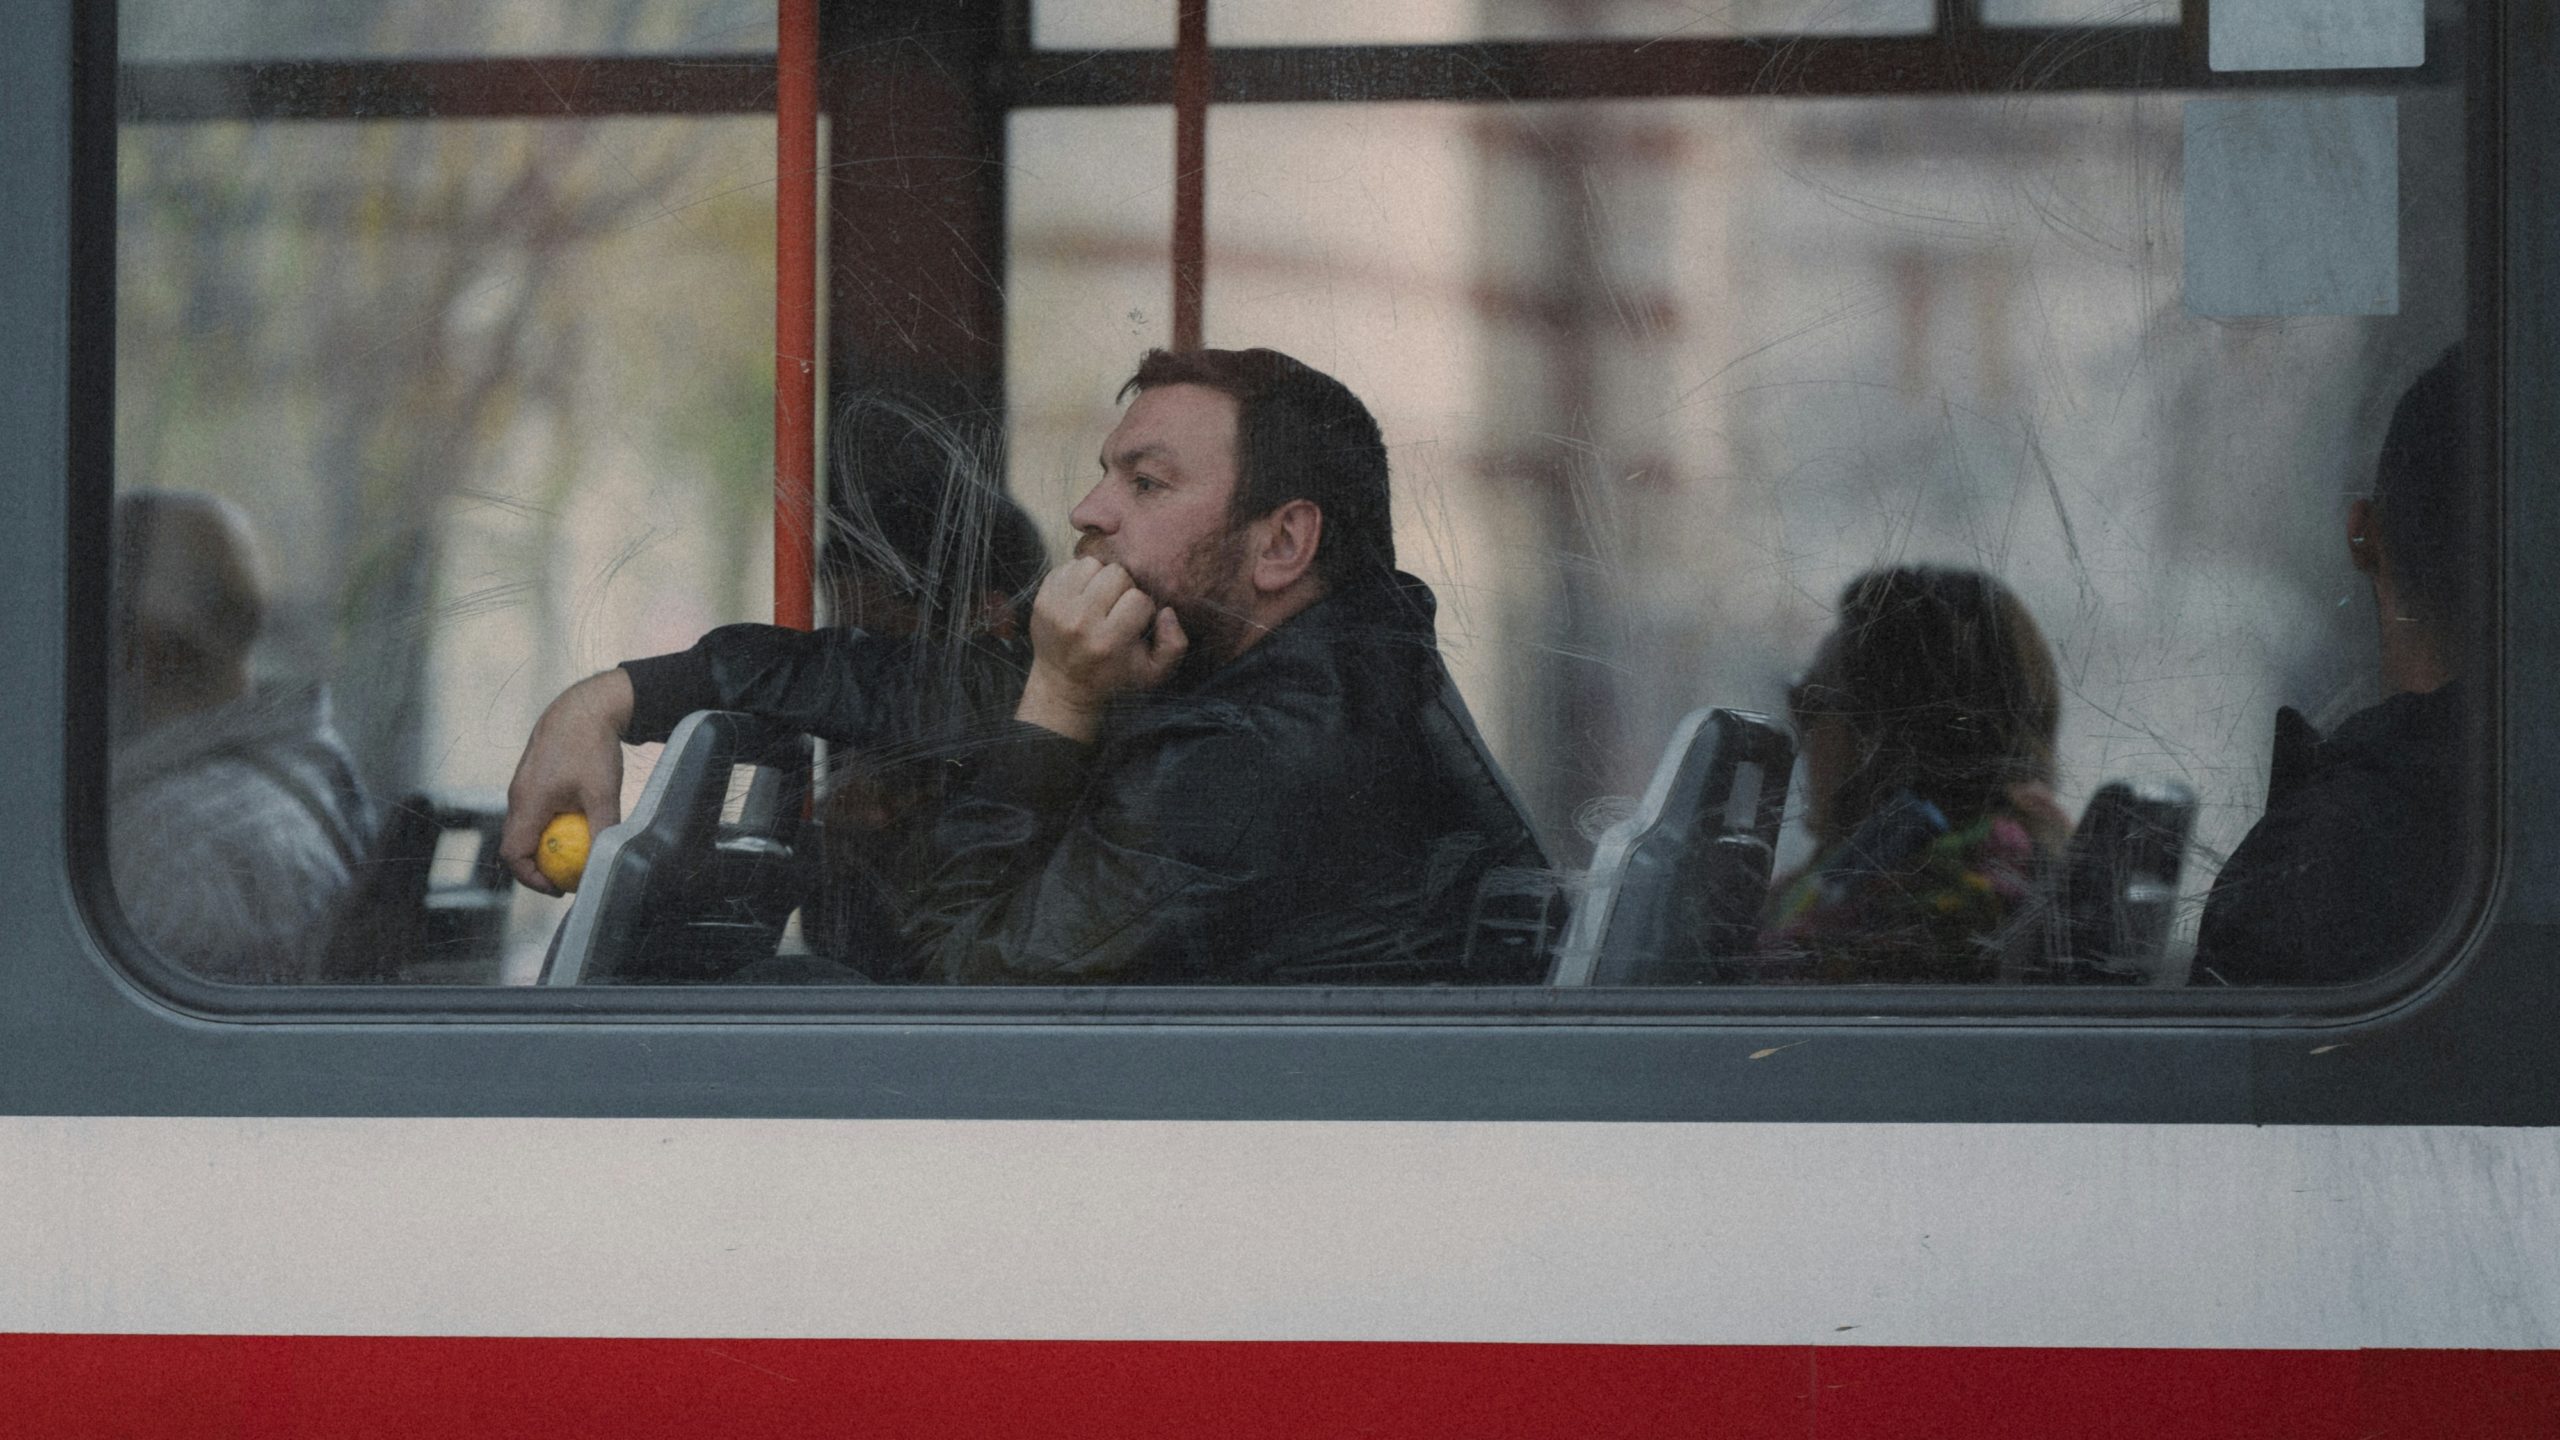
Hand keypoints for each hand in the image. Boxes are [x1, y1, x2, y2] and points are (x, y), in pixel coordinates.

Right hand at [501, 669, 633, 893]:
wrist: (585, 706)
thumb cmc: (593, 748)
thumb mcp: (603, 794)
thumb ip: (603, 831)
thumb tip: (606, 863)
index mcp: (527, 802)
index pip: (514, 854)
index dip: (532, 878)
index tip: (559, 887)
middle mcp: (518, 796)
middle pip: (516, 845)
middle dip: (538, 867)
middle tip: (569, 878)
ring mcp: (522, 785)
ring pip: (524, 827)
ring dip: (544, 845)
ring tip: (575, 854)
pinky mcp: (532, 777)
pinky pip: (533, 811)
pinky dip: (548, 826)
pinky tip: (576, 825)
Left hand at [1014, 557, 1187, 741]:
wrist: (1064, 684)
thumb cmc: (1114, 676)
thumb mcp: (1153, 673)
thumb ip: (1174, 644)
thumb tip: (1166, 612)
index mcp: (1107, 641)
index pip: (1138, 599)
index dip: (1143, 609)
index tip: (1135, 624)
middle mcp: (1079, 622)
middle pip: (1116, 574)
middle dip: (1123, 588)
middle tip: (1118, 607)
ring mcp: (1057, 608)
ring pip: (1091, 564)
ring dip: (1100, 578)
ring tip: (1100, 599)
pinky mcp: (1042, 598)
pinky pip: (1068, 566)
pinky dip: (1079, 577)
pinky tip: (1083, 596)